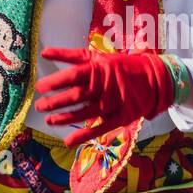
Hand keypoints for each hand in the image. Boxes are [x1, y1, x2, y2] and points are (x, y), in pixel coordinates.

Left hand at [33, 47, 173, 148]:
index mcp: (98, 69)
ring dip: (64, 118)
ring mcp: (112, 103)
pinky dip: (83, 135)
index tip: (39, 87)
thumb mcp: (96, 56)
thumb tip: (44, 52)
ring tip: (49, 120)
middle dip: (55, 102)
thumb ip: (70, 55)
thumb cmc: (120, 66)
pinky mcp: (121, 117)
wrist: (153, 78)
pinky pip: (100, 128)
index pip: (71, 76)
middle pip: (75, 96)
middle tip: (39, 106)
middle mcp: (104, 87)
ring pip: (84, 113)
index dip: (54, 82)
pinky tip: (68, 140)